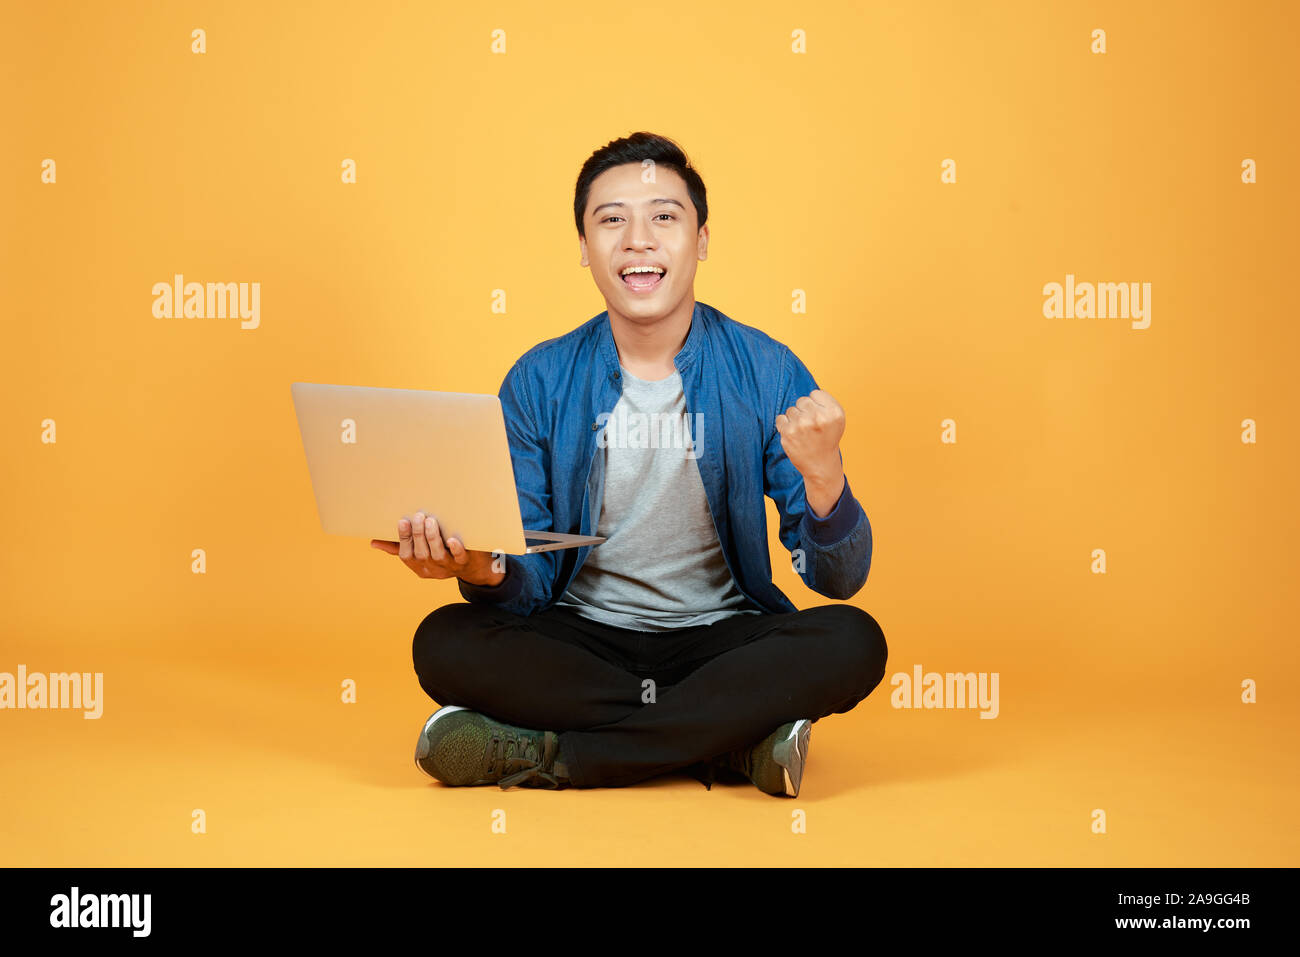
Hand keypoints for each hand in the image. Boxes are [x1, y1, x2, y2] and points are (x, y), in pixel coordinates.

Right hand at [370, 512, 505, 586]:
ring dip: (433, 538)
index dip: (403, 539)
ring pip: (438, 556)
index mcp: (418, 566)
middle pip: (421, 554)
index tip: (403, 521)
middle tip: (418, 516)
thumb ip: (398, 547)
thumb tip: (373, 542)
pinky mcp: (465, 562)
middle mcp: (432, 569)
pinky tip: (453, 539)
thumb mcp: (420, 553)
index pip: (406, 555)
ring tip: (431, 521)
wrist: (473, 567)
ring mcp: (449, 567)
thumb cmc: (441, 554)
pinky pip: (460, 558)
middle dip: (418, 535)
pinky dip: (456, 549)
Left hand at [776, 388, 846, 517]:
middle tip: (811, 427)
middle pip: (802, 400)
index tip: (820, 417)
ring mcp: (802, 425)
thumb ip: (825, 401)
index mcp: (834, 412)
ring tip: (804, 433)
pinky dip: (784, 426)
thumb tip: (807, 392)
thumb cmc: (827, 438)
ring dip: (795, 419)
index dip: (816, 404)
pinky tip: (794, 436)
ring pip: (791, 410)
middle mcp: (819, 417)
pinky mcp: (788, 434)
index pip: (815, 393)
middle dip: (805, 411)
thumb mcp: (836, 418)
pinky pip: (780, 418)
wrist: (821, 465)